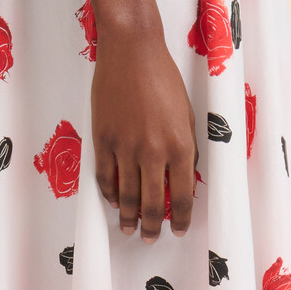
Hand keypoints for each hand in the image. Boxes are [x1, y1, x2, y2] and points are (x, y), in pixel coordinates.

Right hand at [91, 21, 197, 239]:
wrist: (132, 51)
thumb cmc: (164, 78)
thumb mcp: (187, 115)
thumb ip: (185, 148)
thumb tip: (182, 178)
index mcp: (180, 145)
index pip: (182, 196)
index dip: (181, 218)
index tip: (178, 229)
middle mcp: (153, 151)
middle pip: (153, 203)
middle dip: (153, 226)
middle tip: (151, 238)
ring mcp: (125, 147)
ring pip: (127, 195)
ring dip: (129, 217)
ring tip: (129, 229)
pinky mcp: (103, 139)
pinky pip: (105, 176)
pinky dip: (109, 193)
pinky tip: (114, 202)